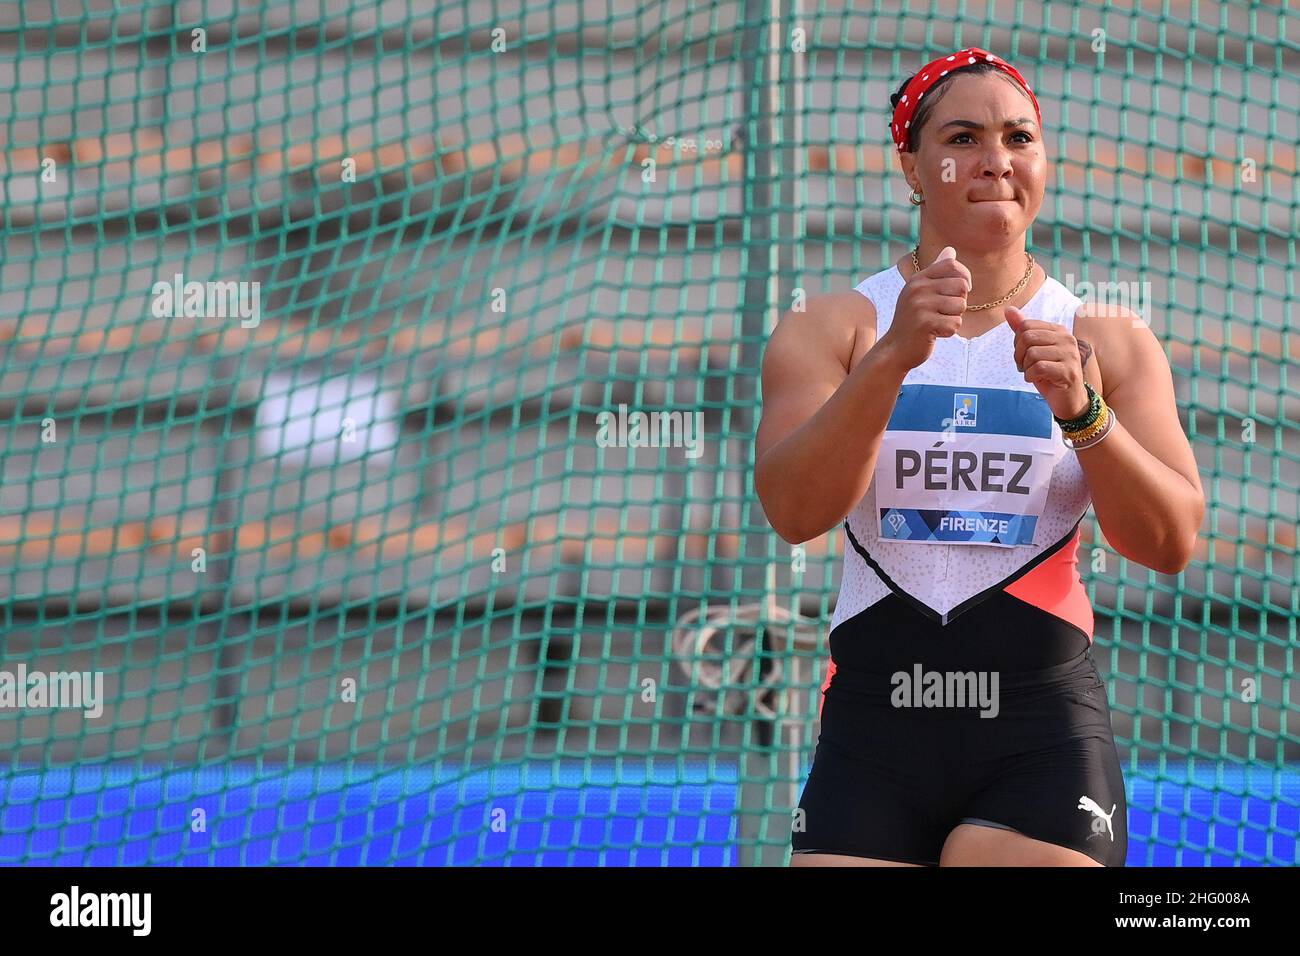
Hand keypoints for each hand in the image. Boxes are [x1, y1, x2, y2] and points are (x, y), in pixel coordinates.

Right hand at [876, 246, 971, 372]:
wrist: (895, 349)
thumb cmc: (912, 320)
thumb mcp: (920, 292)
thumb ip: (936, 271)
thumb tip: (950, 250)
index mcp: (917, 279)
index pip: (952, 265)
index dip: (964, 277)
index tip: (959, 292)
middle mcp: (917, 289)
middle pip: (961, 286)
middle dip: (959, 301)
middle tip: (944, 312)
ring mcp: (920, 306)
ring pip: (961, 306)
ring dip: (954, 318)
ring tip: (937, 323)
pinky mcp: (926, 324)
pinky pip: (955, 324)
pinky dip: (949, 332)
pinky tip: (935, 334)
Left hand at [1005, 305, 1090, 419]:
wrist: (1068, 399)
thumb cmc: (1049, 374)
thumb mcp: (1033, 350)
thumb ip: (1023, 330)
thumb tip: (1009, 310)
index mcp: (1059, 330)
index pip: (1026, 326)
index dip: (1017, 343)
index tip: (1023, 356)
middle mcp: (1067, 339)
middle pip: (1027, 337)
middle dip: (1019, 355)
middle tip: (1026, 367)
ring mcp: (1070, 355)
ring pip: (1032, 353)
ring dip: (1026, 368)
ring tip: (1034, 374)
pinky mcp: (1068, 371)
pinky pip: (1038, 368)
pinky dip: (1030, 376)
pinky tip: (1037, 380)